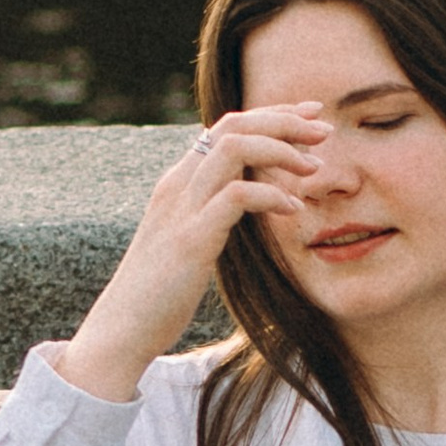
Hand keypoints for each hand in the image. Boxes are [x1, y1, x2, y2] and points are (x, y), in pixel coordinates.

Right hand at [55, 107, 331, 403]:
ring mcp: (182, 209)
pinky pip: (236, 196)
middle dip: (284, 120)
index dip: (271, 115)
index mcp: (179, 182)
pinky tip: (293, 209)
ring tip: (313, 169)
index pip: (226, 126)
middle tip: (325, 130)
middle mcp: (177, 185)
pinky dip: (271, 194)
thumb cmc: (159, 291)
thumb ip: (212, 213)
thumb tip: (245, 201)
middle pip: (233, 125)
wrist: (121, 331)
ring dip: (281, 150)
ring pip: (235, 148)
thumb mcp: (188, 239)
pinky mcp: (191, 239)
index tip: (310, 117)